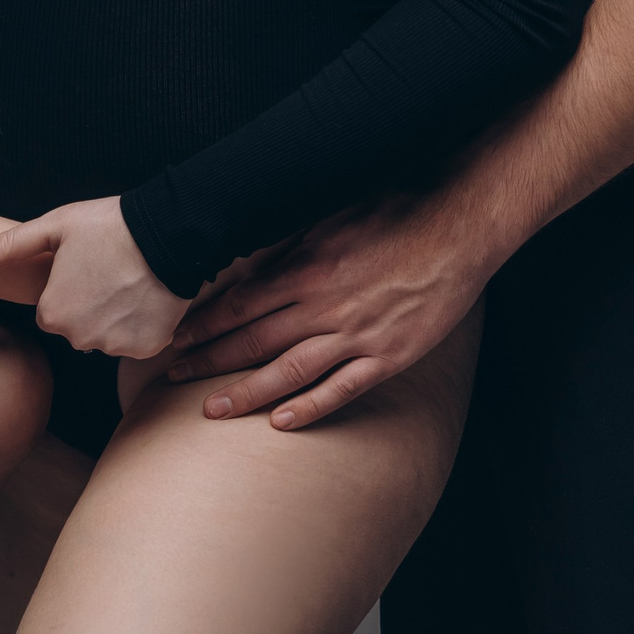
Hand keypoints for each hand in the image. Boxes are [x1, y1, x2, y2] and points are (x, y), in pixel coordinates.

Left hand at [0, 197, 189, 358]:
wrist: (168, 234)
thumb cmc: (108, 226)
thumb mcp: (53, 227)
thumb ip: (6, 246)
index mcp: (52, 313)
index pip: (51, 312)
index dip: (68, 288)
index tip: (86, 267)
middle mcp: (79, 338)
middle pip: (77, 327)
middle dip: (89, 306)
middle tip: (109, 273)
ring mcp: (114, 346)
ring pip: (106, 335)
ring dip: (114, 317)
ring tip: (129, 282)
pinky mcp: (145, 349)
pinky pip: (135, 341)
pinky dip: (140, 324)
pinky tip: (145, 297)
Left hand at [166, 193, 500, 426]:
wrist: (460, 226)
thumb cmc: (398, 210)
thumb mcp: (333, 216)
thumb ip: (294, 244)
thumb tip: (254, 259)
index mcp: (307, 267)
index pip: (240, 303)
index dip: (205, 323)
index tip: (178, 336)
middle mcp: (325, 305)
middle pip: (253, 340)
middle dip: (209, 360)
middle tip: (173, 375)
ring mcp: (357, 334)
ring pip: (288, 372)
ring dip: (245, 393)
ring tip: (210, 409)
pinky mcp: (389, 356)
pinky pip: (342, 389)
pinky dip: (310, 408)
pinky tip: (280, 424)